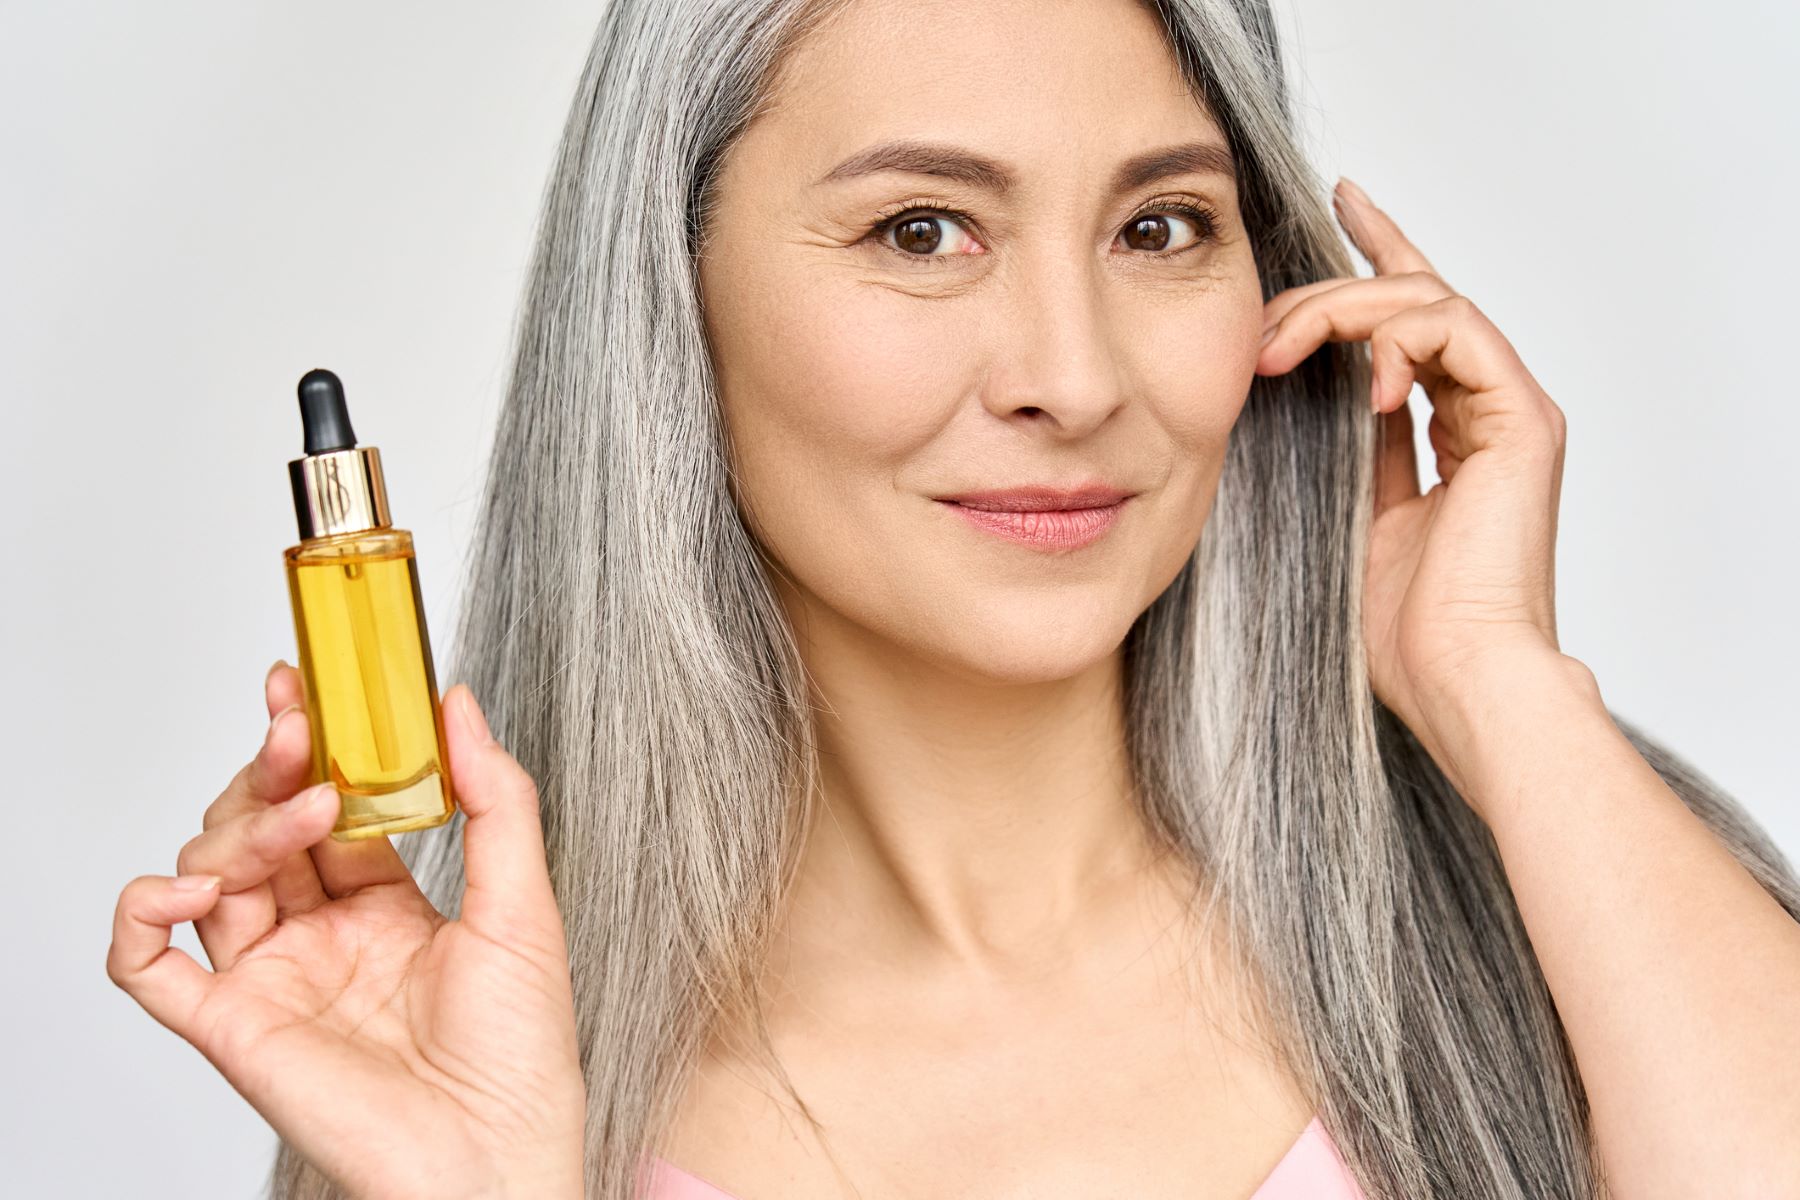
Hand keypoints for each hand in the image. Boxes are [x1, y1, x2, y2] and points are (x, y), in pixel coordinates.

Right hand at [106, 663, 585, 1198]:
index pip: (328, 810)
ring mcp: (274, 980)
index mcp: (387, 909)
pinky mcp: (234, 1027)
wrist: (498, 1154)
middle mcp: (323, 939)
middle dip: (270, 772)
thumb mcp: (523, 902)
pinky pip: (147, 965)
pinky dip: (142, 914)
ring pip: (210, 875)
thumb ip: (495, 799)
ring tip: (304, 819)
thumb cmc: (522, 1052)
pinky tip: (187, 886)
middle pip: (262, 831)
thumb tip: (459, 704)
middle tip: (295, 733)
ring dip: (240, 827)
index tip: (305, 688)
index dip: (312, 750)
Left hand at [1255, 178, 1571, 803]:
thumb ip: (1328, 448)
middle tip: (1260, 327)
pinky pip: (1458, 330)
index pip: (1407, 324)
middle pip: (1412, 300)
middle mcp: (1483, 412)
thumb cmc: (1397, 630)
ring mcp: (1508, 411)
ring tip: (1281, 348)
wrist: (1456, 681)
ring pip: (1429, 301)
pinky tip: (1358, 379)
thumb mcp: (1337, 516)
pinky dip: (1398, 337)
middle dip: (1326, 294)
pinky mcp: (1523, 419)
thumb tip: (1276, 395)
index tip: (1337, 202)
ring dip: (1344, 309)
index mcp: (1445, 434)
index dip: (1374, 256)